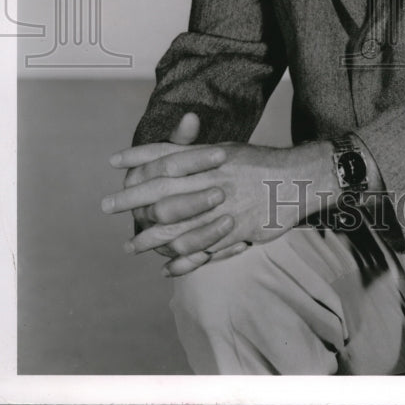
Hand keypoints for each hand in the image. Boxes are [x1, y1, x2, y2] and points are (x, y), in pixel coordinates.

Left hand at [104, 140, 336, 275]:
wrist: (297, 179)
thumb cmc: (258, 163)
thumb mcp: (227, 149)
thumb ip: (195, 149)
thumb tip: (171, 138)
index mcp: (210, 159)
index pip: (166, 157)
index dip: (138, 159)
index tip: (113, 162)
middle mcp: (213, 182)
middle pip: (163, 193)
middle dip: (132, 200)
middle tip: (107, 205)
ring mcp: (224, 210)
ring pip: (179, 228)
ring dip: (151, 239)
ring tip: (131, 244)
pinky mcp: (237, 232)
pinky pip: (204, 251)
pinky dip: (183, 261)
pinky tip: (167, 266)